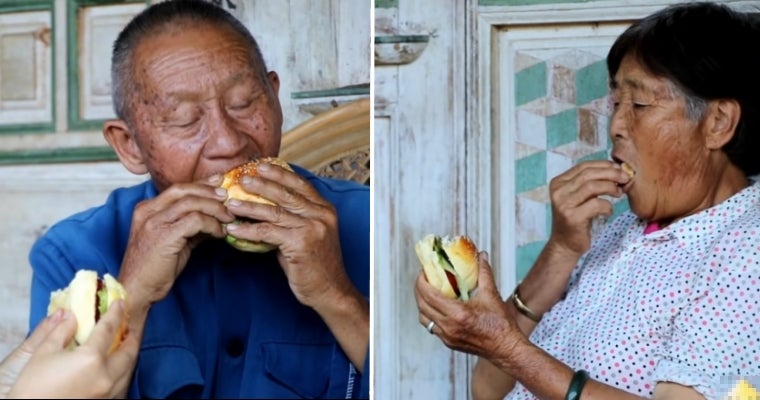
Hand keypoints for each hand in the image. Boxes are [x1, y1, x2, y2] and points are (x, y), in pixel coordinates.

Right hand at [2, 301, 138, 398]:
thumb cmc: (32, 386)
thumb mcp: (43, 353)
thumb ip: (61, 331)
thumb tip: (72, 317)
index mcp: (91, 359)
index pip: (109, 330)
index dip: (115, 313)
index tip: (120, 303)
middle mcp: (105, 376)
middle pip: (128, 352)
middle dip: (131, 338)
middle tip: (130, 328)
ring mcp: (107, 392)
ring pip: (128, 370)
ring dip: (129, 356)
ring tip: (124, 346)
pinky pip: (120, 383)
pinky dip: (122, 372)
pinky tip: (114, 367)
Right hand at [119, 174, 234, 308]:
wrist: (137, 290)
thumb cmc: (155, 269)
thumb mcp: (174, 241)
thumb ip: (190, 226)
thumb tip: (215, 218)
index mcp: (147, 209)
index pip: (177, 188)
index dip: (201, 184)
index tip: (219, 183)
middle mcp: (148, 211)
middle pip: (183, 190)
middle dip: (209, 191)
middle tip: (227, 198)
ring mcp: (154, 222)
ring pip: (191, 203)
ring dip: (214, 209)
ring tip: (228, 218)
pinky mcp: (164, 236)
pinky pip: (195, 221)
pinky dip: (211, 224)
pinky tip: (219, 233)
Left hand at [223, 162, 353, 307]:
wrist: (329, 291)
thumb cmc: (316, 265)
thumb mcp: (308, 236)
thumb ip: (292, 221)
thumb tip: (264, 211)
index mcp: (325, 209)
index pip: (300, 185)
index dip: (280, 174)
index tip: (261, 166)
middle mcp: (321, 215)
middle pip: (286, 193)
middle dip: (261, 184)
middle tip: (242, 178)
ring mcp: (312, 228)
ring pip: (274, 211)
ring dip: (248, 206)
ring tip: (230, 203)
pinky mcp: (300, 243)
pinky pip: (267, 232)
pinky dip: (247, 231)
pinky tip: (233, 230)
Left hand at [414, 252, 526, 358]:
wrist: (506, 348)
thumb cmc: (501, 324)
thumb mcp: (491, 295)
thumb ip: (484, 273)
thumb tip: (481, 255)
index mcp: (458, 314)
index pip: (429, 295)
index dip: (422, 281)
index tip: (423, 272)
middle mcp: (449, 327)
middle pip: (422, 305)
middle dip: (419, 290)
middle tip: (424, 278)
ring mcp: (447, 337)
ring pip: (424, 319)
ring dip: (422, 304)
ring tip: (428, 292)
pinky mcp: (448, 343)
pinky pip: (432, 327)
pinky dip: (430, 315)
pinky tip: (437, 307)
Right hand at [548, 160, 629, 254]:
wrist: (565, 244)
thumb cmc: (576, 219)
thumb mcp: (579, 197)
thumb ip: (589, 183)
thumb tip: (616, 169)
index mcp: (558, 183)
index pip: (583, 166)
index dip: (603, 165)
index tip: (619, 169)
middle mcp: (558, 191)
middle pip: (588, 174)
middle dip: (611, 174)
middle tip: (625, 178)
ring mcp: (563, 204)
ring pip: (592, 186)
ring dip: (610, 187)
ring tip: (619, 193)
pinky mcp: (572, 217)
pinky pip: (596, 204)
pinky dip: (607, 206)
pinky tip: (608, 211)